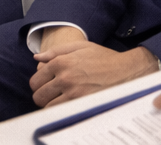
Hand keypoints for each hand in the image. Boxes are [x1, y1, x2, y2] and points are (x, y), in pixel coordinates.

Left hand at [30, 41, 159, 107]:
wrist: (125, 71)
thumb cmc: (103, 58)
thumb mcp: (80, 46)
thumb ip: (55, 51)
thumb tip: (37, 58)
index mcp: (61, 62)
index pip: (35, 80)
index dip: (38, 83)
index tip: (45, 85)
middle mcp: (64, 78)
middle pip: (38, 95)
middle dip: (42, 95)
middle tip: (50, 94)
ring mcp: (73, 94)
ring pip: (47, 107)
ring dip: (50, 105)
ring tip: (58, 100)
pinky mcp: (82, 105)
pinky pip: (62, 113)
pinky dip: (61, 111)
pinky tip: (67, 105)